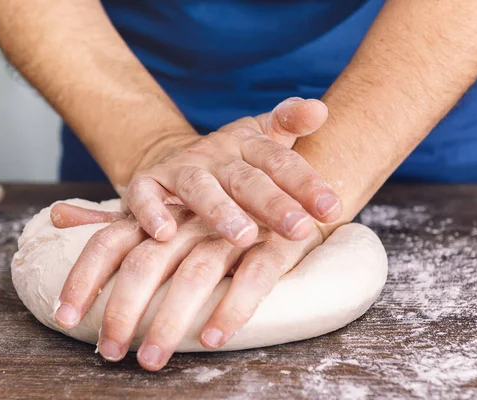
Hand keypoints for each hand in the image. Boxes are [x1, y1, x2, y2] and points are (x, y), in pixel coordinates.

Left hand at [50, 202, 321, 370]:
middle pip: (146, 262)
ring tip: (150, 359)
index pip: (110, 242)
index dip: (83, 277)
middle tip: (108, 352)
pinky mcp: (271, 244)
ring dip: (170, 320)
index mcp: (159, 213)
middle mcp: (190, 219)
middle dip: (123, 309)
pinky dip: (232, 308)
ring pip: (194, 275)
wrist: (278, 183)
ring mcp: (230, 231)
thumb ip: (113, 219)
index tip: (62, 317)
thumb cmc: (210, 211)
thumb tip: (57, 214)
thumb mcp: (161, 211)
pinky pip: (252, 277)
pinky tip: (213, 338)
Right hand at [123, 97, 340, 246]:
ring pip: (200, 188)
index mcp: (247, 144)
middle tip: (298, 229)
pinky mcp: (147, 184)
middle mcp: (214, 155)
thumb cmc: (230, 160)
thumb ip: (290, 122)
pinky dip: (152, 213)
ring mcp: (179, 168)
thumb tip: (320, 109)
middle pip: (245, 178)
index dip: (306, 184)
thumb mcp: (261, 137)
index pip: (280, 161)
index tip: (331, 209)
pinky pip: (145, 196)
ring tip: (244, 236)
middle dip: (272, 204)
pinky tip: (165, 234)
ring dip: (220, 211)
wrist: (173, 158)